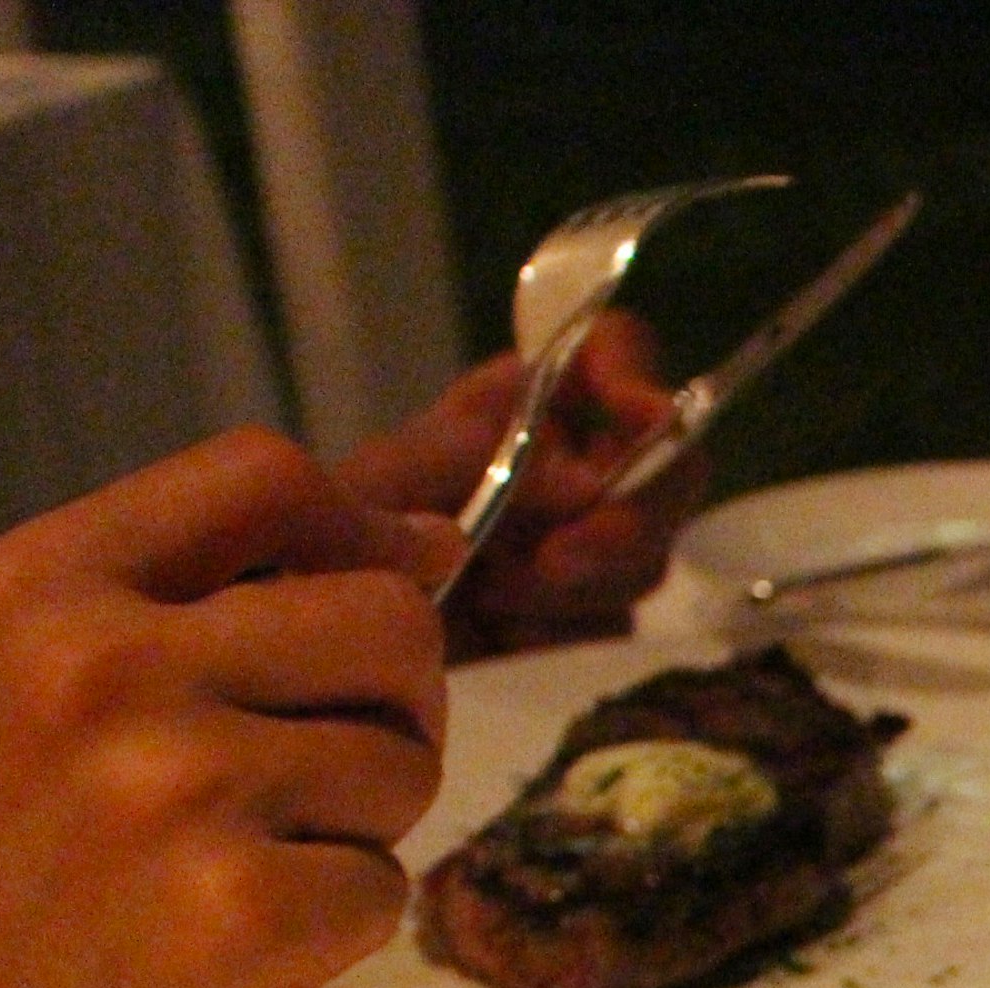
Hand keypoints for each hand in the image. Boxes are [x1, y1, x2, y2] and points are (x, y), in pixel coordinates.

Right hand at [0, 429, 454, 987]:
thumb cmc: (22, 880)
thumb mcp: (54, 691)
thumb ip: (223, 599)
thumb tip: (437, 540)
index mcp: (39, 584)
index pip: (264, 472)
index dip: (355, 531)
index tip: (358, 611)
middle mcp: (100, 666)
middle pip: (386, 614)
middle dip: (387, 704)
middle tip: (301, 783)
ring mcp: (175, 789)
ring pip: (405, 757)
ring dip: (361, 825)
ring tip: (243, 869)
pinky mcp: (247, 910)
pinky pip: (391, 882)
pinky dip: (345, 926)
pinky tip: (244, 952)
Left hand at [339, 311, 708, 659]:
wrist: (323, 630)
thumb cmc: (332, 534)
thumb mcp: (385, 480)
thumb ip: (473, 457)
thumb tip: (588, 483)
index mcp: (524, 399)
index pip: (615, 351)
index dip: (640, 378)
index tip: (644, 418)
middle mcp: (572, 459)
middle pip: (666, 467)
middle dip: (625, 521)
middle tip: (554, 563)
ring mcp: (586, 539)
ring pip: (647, 556)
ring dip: (576, 587)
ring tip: (491, 598)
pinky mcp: (582, 613)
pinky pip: (613, 622)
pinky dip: (559, 634)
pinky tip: (501, 633)